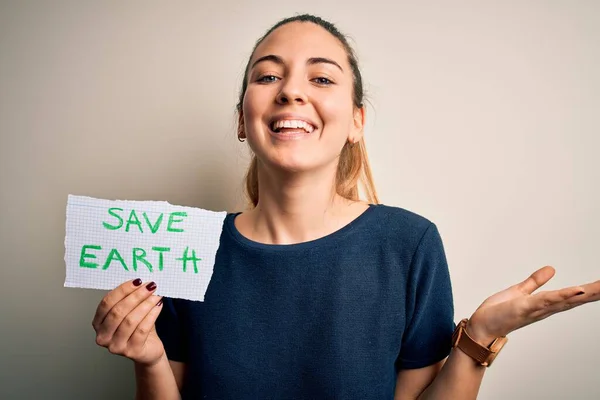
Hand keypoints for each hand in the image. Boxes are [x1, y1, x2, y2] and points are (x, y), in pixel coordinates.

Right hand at [92, 279, 164, 365]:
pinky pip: (142, 330)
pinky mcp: (131, 352)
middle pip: (118, 312)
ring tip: (156, 296)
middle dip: (136, 296)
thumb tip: (141, 281)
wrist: (149, 349)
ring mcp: (116, 346)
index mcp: (98, 323)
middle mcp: (103, 336)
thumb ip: (130, 299)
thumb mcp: (130, 312)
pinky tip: (158, 306)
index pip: (106, 303)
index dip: (122, 290)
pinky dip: (151, 315)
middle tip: (150, 286)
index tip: (138, 281)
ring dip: (145, 305)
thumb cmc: (137, 328)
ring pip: (130, 321)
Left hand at [467, 266, 599, 343]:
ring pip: (566, 299)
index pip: (573, 295)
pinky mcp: (524, 307)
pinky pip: (546, 300)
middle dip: (595, 292)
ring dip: (585, 293)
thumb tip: (552, 269)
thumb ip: (535, 281)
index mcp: (545, 304)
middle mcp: (545, 309)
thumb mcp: (520, 291)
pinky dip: (562, 295)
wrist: (481, 328)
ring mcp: (536, 309)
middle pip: (576, 299)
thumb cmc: (499, 313)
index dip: (591, 290)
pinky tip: (577, 290)